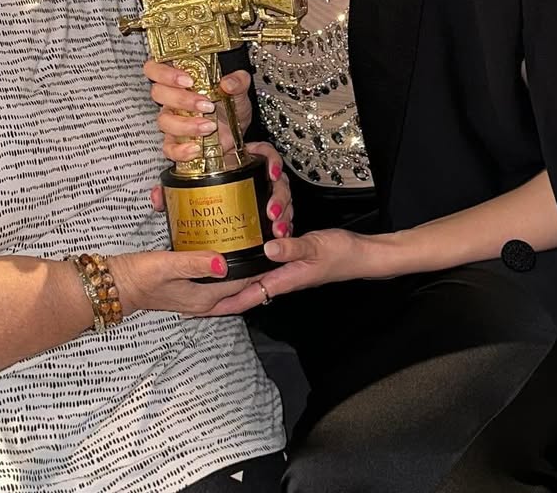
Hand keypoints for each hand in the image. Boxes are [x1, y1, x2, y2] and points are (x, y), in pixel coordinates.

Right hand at [109, 249, 261, 316]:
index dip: (260, 266)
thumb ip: (195, 263)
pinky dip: (225, 266)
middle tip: (270, 243)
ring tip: (255, 245)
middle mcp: (204, 299)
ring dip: (242, 268)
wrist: (116, 285)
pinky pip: (215, 277)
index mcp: (203, 296)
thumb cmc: (138, 276)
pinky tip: (226, 250)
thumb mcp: (166, 265)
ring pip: (228, 282)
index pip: (242, 283)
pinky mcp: (188, 286)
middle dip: (256, 268)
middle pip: (239, 284)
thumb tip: (224, 263)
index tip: (275, 248)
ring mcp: (196, 294)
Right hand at [144, 59, 251, 159]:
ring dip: (186, 124)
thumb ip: (238, 81)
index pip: (155, 69)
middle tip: (206, 105)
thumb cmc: (231, 105)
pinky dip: (181, 150)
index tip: (188, 80)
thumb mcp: (239, 89)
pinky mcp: (176, 142)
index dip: (165, 73)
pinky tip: (196, 148)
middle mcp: (172, 99)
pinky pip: (169, 148)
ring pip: (164, 120)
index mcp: (181, 80)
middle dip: (182, 99)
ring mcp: (172, 121)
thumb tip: (228, 83)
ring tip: (209, 126)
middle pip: (158, 93)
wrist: (237, 130)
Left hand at [148, 141, 292, 239]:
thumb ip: (173, 190)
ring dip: (284, 212)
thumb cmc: (202, 190)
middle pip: (278, 179)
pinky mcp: (270, 209)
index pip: (264, 153)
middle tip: (272, 212)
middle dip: (279, 196)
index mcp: (240, 161)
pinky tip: (282, 234)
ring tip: (278, 228)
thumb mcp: (188, 187)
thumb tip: (157, 197)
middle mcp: (257, 175)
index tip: (271, 173)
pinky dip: (285, 223)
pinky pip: (284, 214)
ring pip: (283, 198)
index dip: (271, 161)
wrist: (208, 213)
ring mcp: (266, 192)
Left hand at [205, 228, 363, 315]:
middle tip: (195, 301)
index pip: (248, 296)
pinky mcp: (290, 264)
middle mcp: (282, 279)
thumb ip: (292, 248)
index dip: (224, 304)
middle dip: (220, 299)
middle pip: (245, 294)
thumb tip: (267, 248)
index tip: (201, 309)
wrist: (361, 255)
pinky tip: (239, 264)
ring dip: (232, 287)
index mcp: (285, 279)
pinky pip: (263, 271)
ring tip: (208, 285)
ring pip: (252, 283)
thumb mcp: (316, 246)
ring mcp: (286, 273)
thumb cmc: (342, 253)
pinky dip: (247, 271)